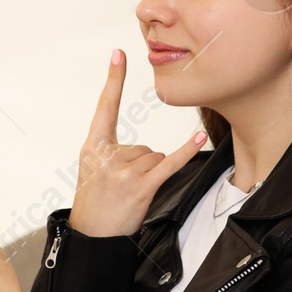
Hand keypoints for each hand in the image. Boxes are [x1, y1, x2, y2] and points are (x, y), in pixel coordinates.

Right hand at [71, 49, 208, 236]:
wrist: (92, 236)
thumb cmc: (95, 202)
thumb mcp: (92, 170)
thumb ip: (112, 151)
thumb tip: (145, 149)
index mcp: (92, 148)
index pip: (104, 107)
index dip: (113, 80)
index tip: (119, 55)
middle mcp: (106, 156)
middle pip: (142, 144)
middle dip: (140, 164)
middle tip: (121, 187)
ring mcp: (123, 171)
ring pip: (154, 156)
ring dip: (149, 174)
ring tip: (130, 193)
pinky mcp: (141, 186)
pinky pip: (169, 164)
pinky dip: (185, 152)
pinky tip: (199, 137)